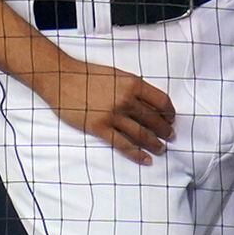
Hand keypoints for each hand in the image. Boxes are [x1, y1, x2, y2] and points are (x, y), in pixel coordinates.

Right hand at [37, 55, 176, 163]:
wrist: (61, 78)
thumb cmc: (89, 75)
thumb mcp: (118, 75)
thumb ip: (134, 88)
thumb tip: (150, 104)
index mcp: (134, 84)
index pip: (162, 101)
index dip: (170, 112)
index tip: (172, 119)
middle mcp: (126, 100)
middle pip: (154, 119)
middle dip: (165, 130)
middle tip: (171, 137)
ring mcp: (113, 115)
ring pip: (141, 134)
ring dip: (155, 143)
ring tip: (161, 149)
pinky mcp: (99, 127)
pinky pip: (123, 144)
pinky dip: (137, 153)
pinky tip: (146, 159)